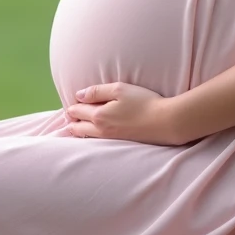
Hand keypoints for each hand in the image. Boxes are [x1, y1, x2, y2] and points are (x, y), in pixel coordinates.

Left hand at [65, 82, 181, 144]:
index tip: (73, 101)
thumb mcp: (119, 89)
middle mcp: (100, 130)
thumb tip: (78, 95)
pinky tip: (93, 134)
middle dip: (71, 120)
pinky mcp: (119, 144)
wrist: (165, 122)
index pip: (76, 111)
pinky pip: (96, 142)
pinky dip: (90, 137)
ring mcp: (109, 140)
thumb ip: (97, 91)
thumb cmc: (143, 102)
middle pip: (76, 128)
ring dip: (78, 130)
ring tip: (76, 125)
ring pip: (85, 137)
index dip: (72, 105)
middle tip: (70, 115)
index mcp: (98, 116)